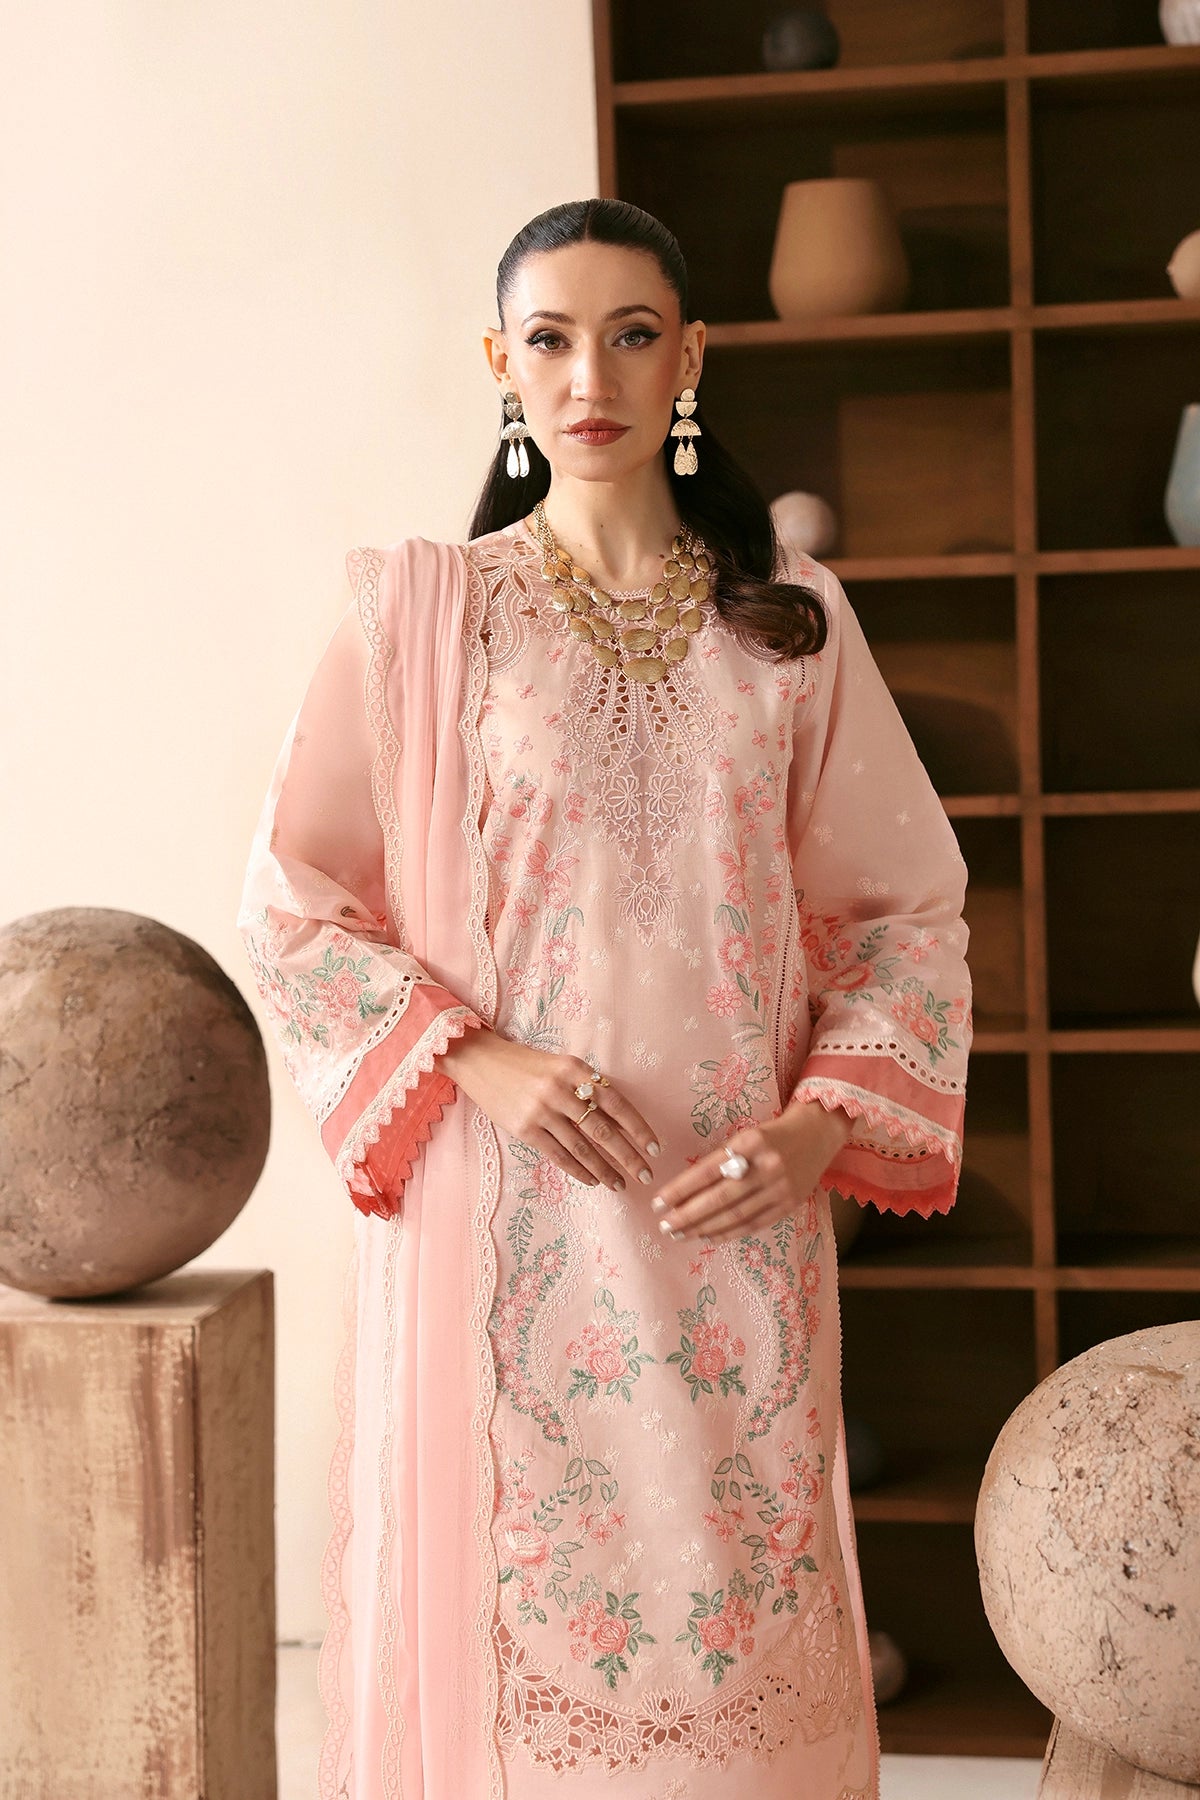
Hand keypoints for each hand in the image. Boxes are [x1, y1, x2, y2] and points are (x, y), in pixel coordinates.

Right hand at [435, 1027, 660, 1192]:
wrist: (482, 1061)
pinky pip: (559, 1155)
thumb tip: (621, 1123)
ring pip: (582, 1147)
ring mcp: (541, 1110)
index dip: (639, 1128)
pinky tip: (593, 1180)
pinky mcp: (524, 1129)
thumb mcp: (561, 1065)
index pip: (617, 1103)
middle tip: (646, 1175)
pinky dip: (579, 1170)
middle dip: (628, 1156)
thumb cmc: (528, 1065)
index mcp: (576, 1068)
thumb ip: (587, 1087)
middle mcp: (561, 1088)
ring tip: (621, 1184)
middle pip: (603, 1129)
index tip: (655, 1148)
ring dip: (605, 1169)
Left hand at [649, 1101, 853, 1241]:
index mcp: (750, 1142)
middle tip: (665, 1225)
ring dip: (704, 1228)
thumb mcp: (746, 1136)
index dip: (681, 1189)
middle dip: (688, 1215)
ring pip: (735, 1215)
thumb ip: (723, 1159)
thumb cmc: (772, 1134)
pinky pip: (753, 1224)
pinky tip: (708, 1237)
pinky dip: (728, 1233)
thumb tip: (686, 1191)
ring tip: (681, 1234)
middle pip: (720, 1198)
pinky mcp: (790, 1205)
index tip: (659, 1202)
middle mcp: (767, 1166)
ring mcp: (781, 1188)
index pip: (708, 1171)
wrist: (817, 1133)